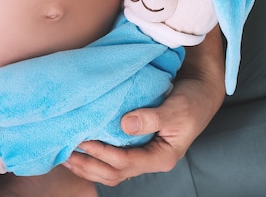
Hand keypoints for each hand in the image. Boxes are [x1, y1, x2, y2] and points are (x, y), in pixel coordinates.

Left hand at [64, 28, 224, 185]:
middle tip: (65, 153)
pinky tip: (79, 148)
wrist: (200, 91)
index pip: (126, 162)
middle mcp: (150, 160)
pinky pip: (112, 159)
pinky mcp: (136, 146)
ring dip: (87, 165)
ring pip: (111, 170)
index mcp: (162, 156)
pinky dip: (94, 157)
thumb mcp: (177, 107)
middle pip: (114, 173)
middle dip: (88, 166)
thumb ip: (153, 117)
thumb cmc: (192, 99)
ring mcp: (143, 155)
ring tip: (65, 155)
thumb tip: (126, 124)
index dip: (103, 153)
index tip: (83, 140)